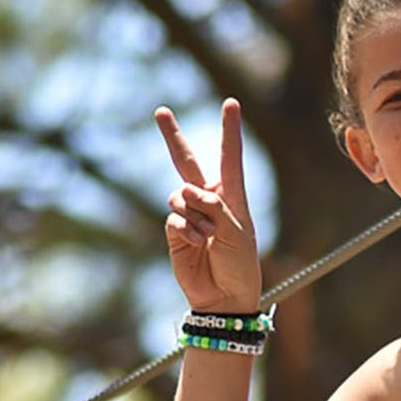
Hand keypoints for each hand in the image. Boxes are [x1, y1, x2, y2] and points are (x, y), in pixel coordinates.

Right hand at [157, 99, 260, 311]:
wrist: (225, 297)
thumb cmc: (240, 264)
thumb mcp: (237, 231)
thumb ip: (214, 206)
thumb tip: (184, 190)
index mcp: (232, 194)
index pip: (230, 156)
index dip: (229, 129)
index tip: (231, 103)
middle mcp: (208, 199)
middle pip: (185, 161)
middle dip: (172, 136)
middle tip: (160, 110)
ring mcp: (189, 214)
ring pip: (179, 196)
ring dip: (194, 214)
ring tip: (209, 236)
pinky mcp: (175, 231)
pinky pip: (174, 219)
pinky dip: (186, 230)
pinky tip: (198, 244)